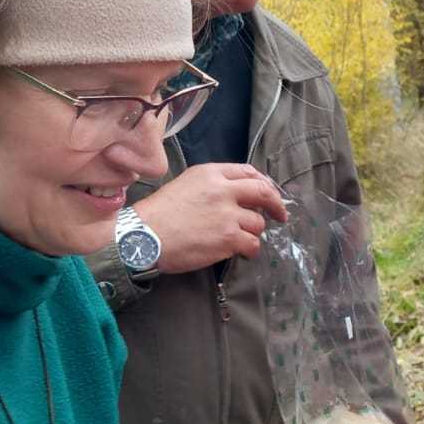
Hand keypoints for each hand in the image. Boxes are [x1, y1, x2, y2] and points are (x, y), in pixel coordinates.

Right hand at [133, 162, 287, 273]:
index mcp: (211, 174)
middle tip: (280, 215)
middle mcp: (223, 191)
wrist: (143, 236)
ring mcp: (228, 215)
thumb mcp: (186, 184)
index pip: (248, 172)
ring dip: (253, 232)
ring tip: (238, 237)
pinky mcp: (229, 238)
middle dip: (276, 205)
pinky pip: (253, 244)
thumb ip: (214, 184)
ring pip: (258, 223)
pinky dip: (250, 249)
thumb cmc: (160, 213)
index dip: (264, 183)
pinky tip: (240, 251)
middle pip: (264, 193)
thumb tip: (240, 193)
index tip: (269, 193)